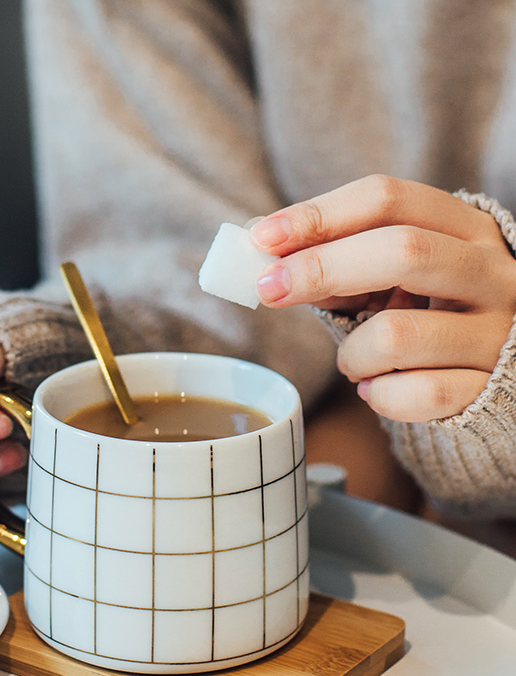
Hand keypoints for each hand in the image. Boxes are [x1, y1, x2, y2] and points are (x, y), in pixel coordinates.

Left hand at [252, 175, 515, 421]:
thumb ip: (336, 264)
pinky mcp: (490, 386)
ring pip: (396, 336)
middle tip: (269, 290)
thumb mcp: (388, 279)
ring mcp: (497, 331)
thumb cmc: (423, 314)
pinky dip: (379, 396)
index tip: (262, 238)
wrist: (496, 373)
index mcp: (463, 228)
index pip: (387, 199)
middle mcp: (490, 272)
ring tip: (351, 361)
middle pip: (403, 251)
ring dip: (351, 355)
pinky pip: (417, 394)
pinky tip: (376, 389)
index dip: (318, 215)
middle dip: (320, 269)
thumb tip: (264, 254)